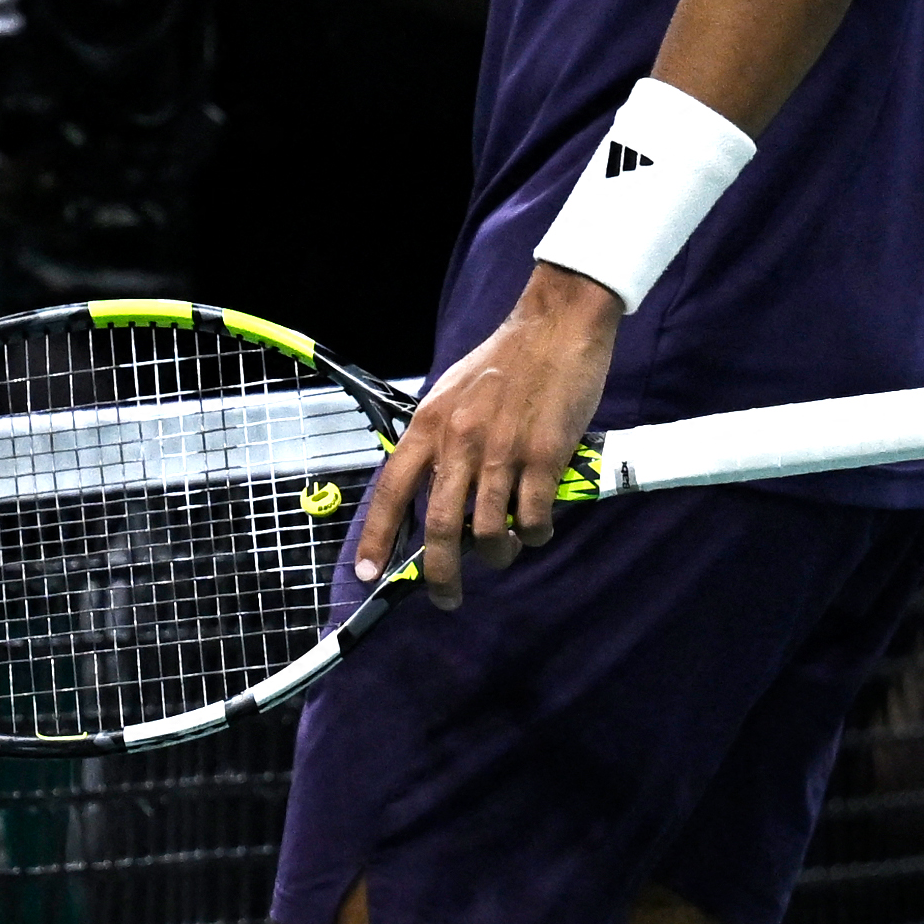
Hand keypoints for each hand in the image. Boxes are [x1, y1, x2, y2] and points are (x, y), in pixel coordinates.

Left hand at [351, 262, 621, 609]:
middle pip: (441, 528)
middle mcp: (460, 441)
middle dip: (440, 575)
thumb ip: (440, 438)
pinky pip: (533, 519)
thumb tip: (432, 488)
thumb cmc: (505, 360)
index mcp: (429, 423)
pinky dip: (534, 534)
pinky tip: (537, 527)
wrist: (555, 326)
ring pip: (489, 533)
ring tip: (504, 550)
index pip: (392, 490)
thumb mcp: (453, 393)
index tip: (367, 573)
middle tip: (446, 597)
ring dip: (496, 554)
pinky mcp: (545, 457)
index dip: (377, 536)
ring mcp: (503, 452)